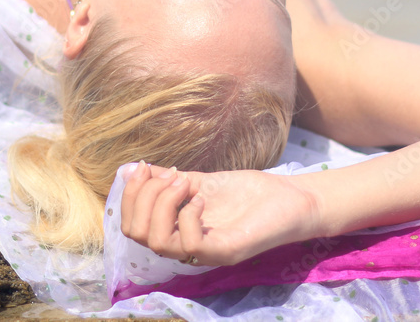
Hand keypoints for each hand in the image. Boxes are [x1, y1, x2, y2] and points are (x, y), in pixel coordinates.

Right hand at [120, 163, 321, 266]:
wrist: (288, 197)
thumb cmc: (246, 192)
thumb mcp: (199, 181)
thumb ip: (166, 180)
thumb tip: (130, 168)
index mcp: (175, 231)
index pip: (131, 226)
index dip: (130, 194)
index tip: (147, 166)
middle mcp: (185, 247)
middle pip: (136, 234)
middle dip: (143, 196)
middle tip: (172, 175)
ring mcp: (204, 253)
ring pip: (157, 241)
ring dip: (164, 203)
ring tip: (186, 183)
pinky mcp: (224, 252)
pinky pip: (188, 244)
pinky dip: (188, 214)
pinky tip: (203, 198)